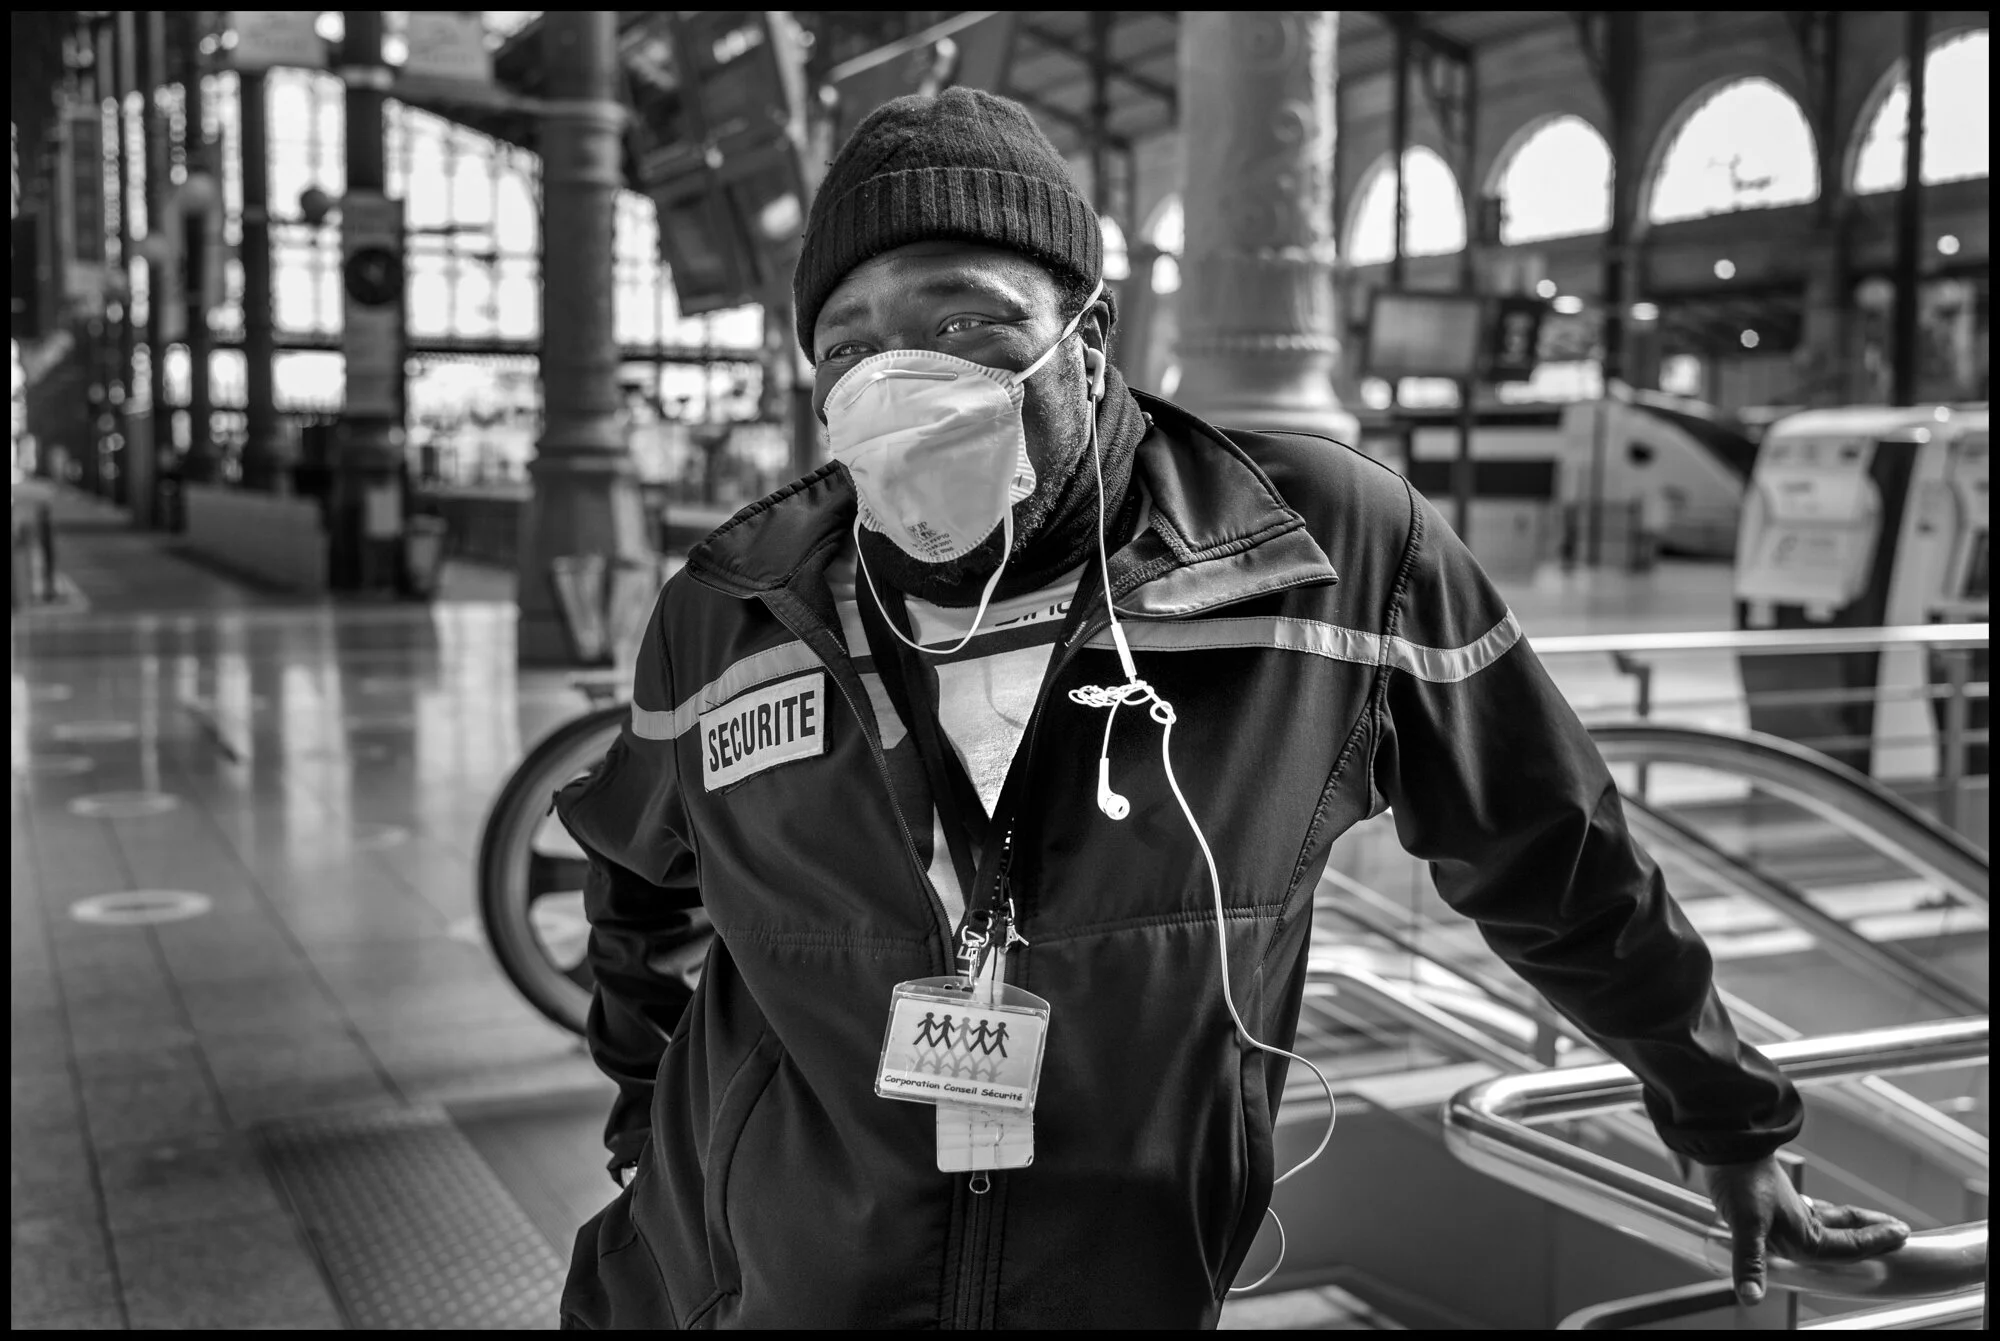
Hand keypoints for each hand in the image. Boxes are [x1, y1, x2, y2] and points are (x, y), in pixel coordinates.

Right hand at [1699, 1154, 1909, 1304]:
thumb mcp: (1748, 1224)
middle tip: (1900, 1231)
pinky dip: (1835, 1214)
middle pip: (1845, 1242)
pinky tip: (1837, 1211)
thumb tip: (1749, 1298)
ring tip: (1879, 1220)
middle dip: (1873, 1238)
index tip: (1902, 1233)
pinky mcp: (1782, 1205)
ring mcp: (1789, 1221)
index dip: (1875, 1243)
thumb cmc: (1740, 1185)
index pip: (1846, 1249)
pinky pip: (1820, 1213)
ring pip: (1834, 1226)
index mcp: (1795, 1243)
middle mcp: (1795, 1237)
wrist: (1727, 1151)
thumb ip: (1750, 1263)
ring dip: (1857, 1225)